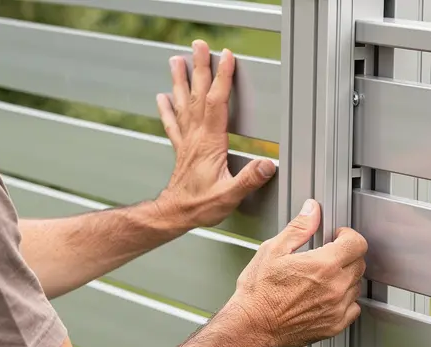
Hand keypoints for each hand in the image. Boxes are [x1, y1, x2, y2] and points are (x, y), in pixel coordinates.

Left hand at [155, 39, 276, 230]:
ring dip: (180, 80)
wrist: (175, 214)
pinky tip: (162, 97)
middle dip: (200, 68)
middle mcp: (195, 137)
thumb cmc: (200, 206)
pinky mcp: (181, 149)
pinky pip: (172, 122)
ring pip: (182, 103)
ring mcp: (186, 141)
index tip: (226, 58)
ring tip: (176, 61)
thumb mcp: (230, 195)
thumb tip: (268, 164)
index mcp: (210, 143)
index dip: (222, 78)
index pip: (216, 102)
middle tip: (199, 46)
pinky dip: (167, 107)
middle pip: (198, 94)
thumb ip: (249, 179)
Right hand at [227, 200, 366, 346]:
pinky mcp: (334, 325)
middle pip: (359, 263)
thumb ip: (299, 228)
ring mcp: (337, 308)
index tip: (338, 237)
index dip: (348, 236)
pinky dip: (345, 301)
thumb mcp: (273, 250)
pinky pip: (353, 308)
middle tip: (328, 256)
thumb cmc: (258, 292)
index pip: (357, 243)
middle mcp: (335, 287)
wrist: (253, 325)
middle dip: (347, 255)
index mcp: (323, 265)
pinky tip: (328, 297)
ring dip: (346, 278)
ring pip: (356, 285)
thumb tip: (312, 210)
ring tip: (324, 278)